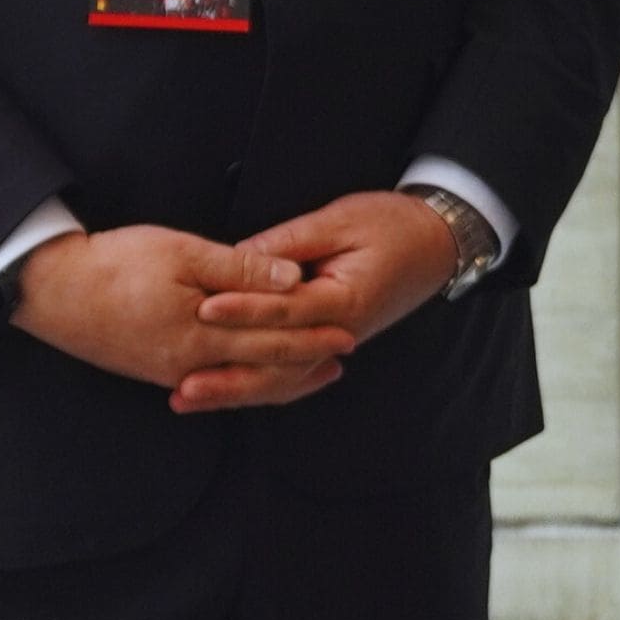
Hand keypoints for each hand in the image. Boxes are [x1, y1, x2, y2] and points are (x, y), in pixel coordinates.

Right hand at [14, 223, 359, 412]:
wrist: (51, 292)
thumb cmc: (114, 264)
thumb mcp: (181, 252)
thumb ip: (239, 269)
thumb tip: (291, 280)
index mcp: (204, 335)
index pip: (274, 337)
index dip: (314, 335)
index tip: (348, 329)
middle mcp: (193, 365)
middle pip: (264, 368)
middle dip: (306, 363)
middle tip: (344, 357)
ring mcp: (173, 373)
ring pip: (241, 382)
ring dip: (280, 378)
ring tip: (313, 374)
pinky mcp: (156, 372)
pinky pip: (215, 383)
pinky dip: (245, 380)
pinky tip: (252, 372)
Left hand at [182, 190, 467, 409]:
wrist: (436, 244)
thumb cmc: (391, 224)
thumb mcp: (339, 221)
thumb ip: (289, 243)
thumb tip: (240, 257)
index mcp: (345, 300)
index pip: (286, 310)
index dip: (244, 310)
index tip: (205, 310)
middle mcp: (340, 333)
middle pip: (277, 364)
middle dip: (228, 377)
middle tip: (183, 386)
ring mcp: (334, 344)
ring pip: (280, 378)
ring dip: (234, 390)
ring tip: (188, 398)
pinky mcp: (327, 343)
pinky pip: (289, 373)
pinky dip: (256, 386)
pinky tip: (222, 395)